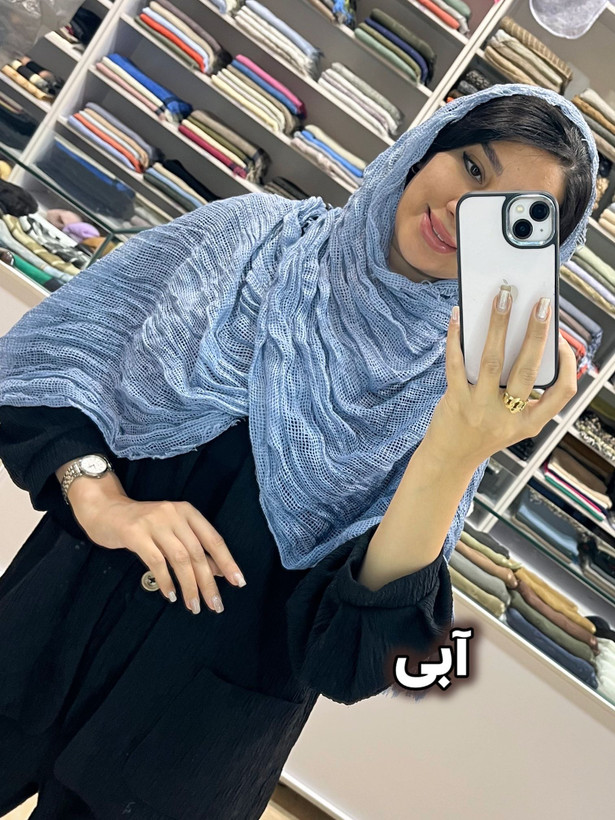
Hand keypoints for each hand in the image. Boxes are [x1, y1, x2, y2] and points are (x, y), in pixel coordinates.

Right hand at [74, 496, 245, 614]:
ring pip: (180, 559)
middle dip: (208, 582)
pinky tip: (171, 595)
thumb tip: (219, 571)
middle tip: (215, 605)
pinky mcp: (134, 534)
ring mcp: (154, 523)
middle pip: (197, 553)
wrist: (105, 510)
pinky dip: (166, 581)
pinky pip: (156, 562)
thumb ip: (194, 547)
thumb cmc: (143, 524)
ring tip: (194, 606)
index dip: (227, 561)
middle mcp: (174, 514)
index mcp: (187, 512)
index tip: (239, 582)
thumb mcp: (172, 531)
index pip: (213, 539)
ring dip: (189, 585)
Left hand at [423, 290, 577, 466]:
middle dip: (537, 333)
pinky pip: (456, 364)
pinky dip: (456, 338)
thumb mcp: (511, 422)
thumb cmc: (482, 433)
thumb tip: (521, 340)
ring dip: (499, 325)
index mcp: (529, 423)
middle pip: (528, 370)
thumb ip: (521, 392)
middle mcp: (508, 417)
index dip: (568, 366)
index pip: (562, 393)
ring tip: (503, 298)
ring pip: (493, 361)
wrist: (448, 460)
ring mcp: (480, 409)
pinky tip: (457, 317)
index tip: (564, 341)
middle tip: (542, 304)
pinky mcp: (455, 401)